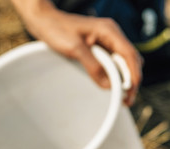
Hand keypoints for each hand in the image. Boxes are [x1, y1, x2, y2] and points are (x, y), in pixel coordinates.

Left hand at [11, 0, 142, 105]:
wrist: (43, 22)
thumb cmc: (57, 30)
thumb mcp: (74, 49)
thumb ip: (93, 66)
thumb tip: (108, 85)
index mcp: (108, 30)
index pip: (129, 53)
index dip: (133, 73)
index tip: (132, 90)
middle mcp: (110, 34)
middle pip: (129, 59)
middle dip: (131, 79)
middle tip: (127, 99)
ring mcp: (104, 40)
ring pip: (122, 61)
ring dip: (123, 78)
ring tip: (122, 97)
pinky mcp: (97, 46)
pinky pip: (111, 61)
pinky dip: (113, 74)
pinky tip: (111, 85)